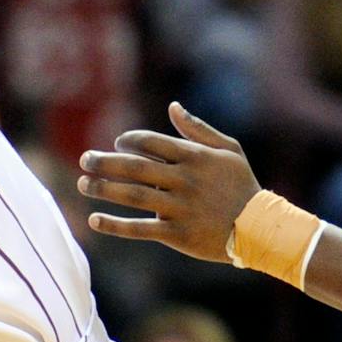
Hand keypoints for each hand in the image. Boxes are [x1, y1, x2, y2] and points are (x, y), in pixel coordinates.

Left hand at [78, 103, 262, 263]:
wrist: (258, 229)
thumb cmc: (241, 186)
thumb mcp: (228, 150)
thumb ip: (198, 129)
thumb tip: (173, 107)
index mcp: (194, 157)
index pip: (150, 142)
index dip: (128, 141)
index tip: (117, 145)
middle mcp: (183, 180)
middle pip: (134, 167)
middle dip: (104, 161)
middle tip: (84, 159)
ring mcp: (179, 208)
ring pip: (132, 195)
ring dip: (103, 189)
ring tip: (82, 184)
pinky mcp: (176, 234)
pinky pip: (139, 229)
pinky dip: (115, 225)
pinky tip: (95, 220)